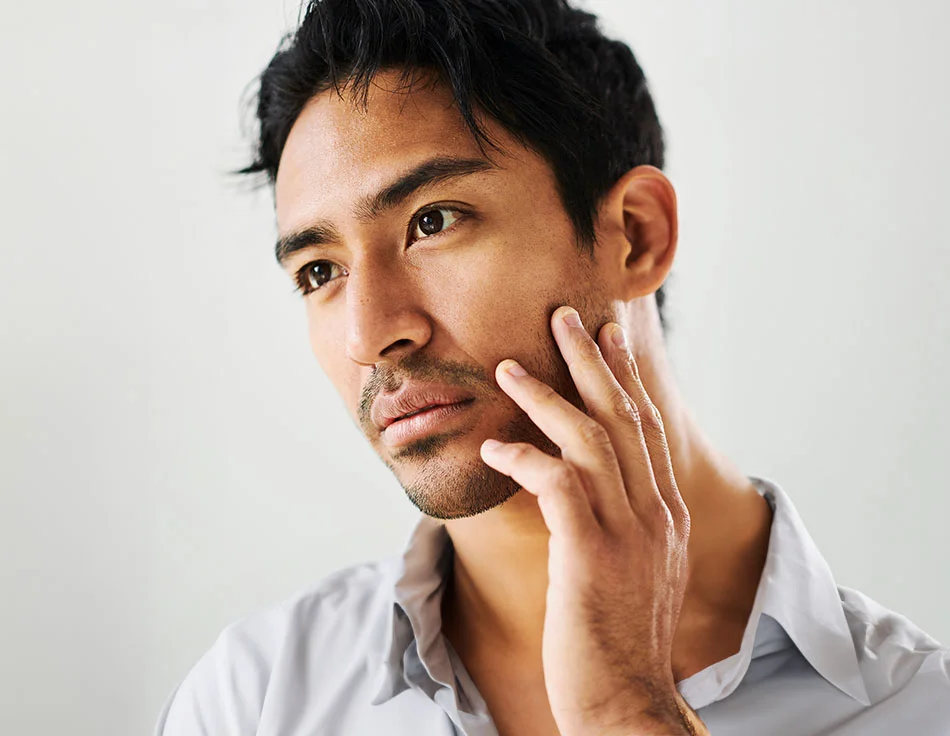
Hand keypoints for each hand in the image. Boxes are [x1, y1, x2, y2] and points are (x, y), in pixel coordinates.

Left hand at [479, 306, 705, 735]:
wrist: (627, 700)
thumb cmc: (619, 636)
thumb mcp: (635, 570)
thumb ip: (625, 523)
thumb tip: (593, 490)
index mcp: (666, 513)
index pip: (647, 428)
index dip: (625, 377)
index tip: (607, 336)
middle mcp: (655, 513)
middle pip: (624, 416)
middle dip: (593, 360)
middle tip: (566, 316)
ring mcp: (628, 532)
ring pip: (591, 438)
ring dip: (548, 396)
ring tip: (507, 366)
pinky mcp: (592, 554)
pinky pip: (557, 484)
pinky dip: (524, 456)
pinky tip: (493, 444)